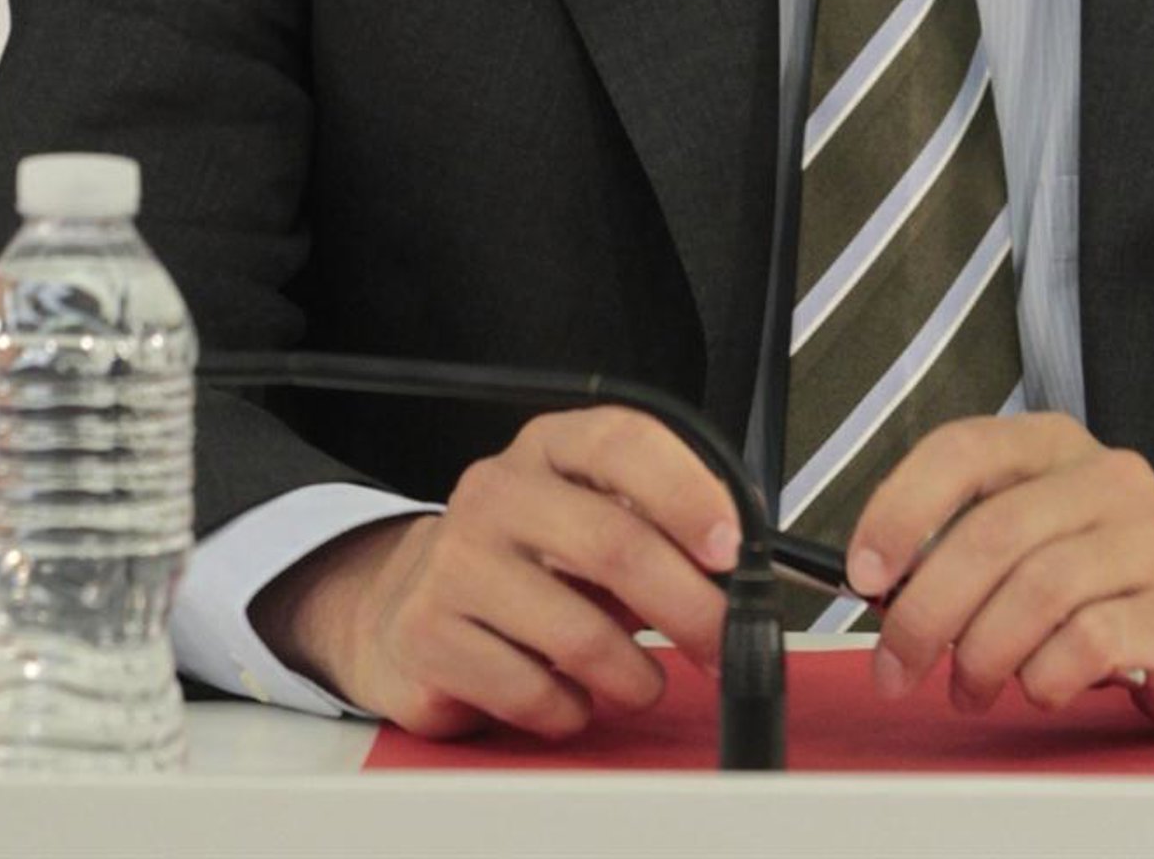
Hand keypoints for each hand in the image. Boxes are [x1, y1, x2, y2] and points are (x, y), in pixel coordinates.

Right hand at [248, 407, 739, 738]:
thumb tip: (743, 570)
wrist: (410, 603)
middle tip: (721, 645)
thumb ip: (658, 530)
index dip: (688, 494)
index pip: (625, 442)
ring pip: (578, 632)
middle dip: (688, 607)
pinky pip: (530, 692)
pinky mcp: (427, 634)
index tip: (734, 549)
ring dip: (634, 676)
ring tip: (642, 683)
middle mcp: (498, 490)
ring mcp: (456, 560)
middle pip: (613, 544)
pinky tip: (570, 699)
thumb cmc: (528, 564)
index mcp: (550, 445)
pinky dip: (570, 711)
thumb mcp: (591, 521)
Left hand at [848, 414, 1153, 739]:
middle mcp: (1107, 478)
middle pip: (991, 534)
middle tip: (898, 665)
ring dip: (982, 653)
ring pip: (1036, 590)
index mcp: (1057, 446)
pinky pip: (1089, 641)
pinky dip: (1045, 674)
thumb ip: (973, 540)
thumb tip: (882, 588)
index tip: (863, 572)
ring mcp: (1150, 540)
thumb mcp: (1047, 532)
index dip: (899, 509)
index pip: (962, 450)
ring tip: (971, 687)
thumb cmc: (1122, 577)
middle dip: (927, 611)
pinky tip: (1041, 686)